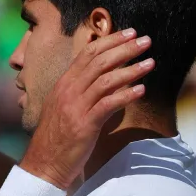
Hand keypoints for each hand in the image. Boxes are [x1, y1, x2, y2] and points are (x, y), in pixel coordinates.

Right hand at [19, 29, 153, 188]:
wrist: (44, 162)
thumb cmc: (57, 134)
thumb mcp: (64, 105)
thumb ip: (80, 89)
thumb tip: (104, 77)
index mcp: (63, 83)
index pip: (87, 53)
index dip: (110, 41)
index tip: (129, 33)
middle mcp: (68, 90)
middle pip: (99, 62)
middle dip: (124, 48)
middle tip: (145, 41)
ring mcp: (75, 107)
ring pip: (105, 80)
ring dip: (131, 70)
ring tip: (150, 63)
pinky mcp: (84, 125)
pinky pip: (108, 105)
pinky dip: (126, 96)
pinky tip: (141, 90)